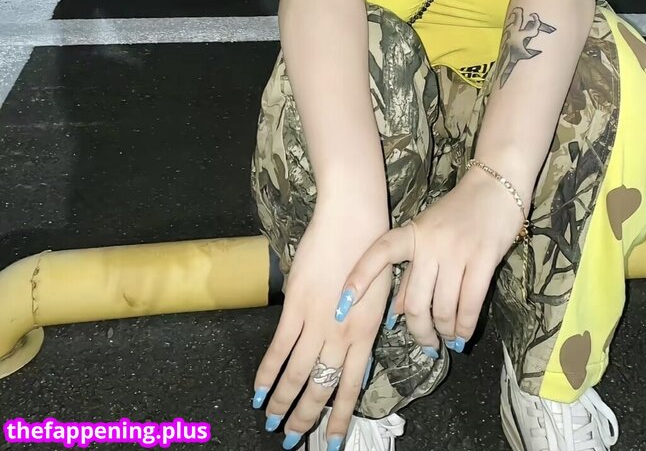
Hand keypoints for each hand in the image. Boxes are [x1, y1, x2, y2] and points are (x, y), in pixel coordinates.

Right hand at [253, 203, 390, 447]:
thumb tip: (358, 360)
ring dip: (282, 403)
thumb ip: (367, 330)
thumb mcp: (381, 297)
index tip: (332, 442)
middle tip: (292, 439)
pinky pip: (279, 348)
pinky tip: (259, 392)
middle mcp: (342, 336)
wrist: (353, 221)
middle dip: (305, 418)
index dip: (340, 419)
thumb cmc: (373, 252)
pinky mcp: (296, 306)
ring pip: (296, 375)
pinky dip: (267, 373)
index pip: (351, 388)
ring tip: (272, 423)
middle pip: (320, 388)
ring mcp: (317, 322)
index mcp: (366, 335)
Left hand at [338, 168, 525, 353]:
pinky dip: (465, 326)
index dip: (360, 278)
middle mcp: (431, 242)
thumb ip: (412, 271)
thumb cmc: (460, 211)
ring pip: (442, 308)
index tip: (342, 305)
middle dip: (420, 332)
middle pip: (415, 302)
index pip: (381, 253)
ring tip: (449, 339)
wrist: (497, 186)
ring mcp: (457, 250)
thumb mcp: (428, 234)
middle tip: (427, 345)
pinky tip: (464, 333)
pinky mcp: (484, 257)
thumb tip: (395, 312)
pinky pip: (470, 304)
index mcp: (413, 233)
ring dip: (445, 331)